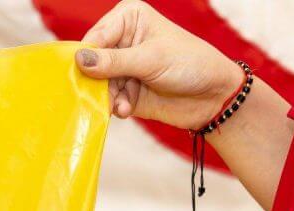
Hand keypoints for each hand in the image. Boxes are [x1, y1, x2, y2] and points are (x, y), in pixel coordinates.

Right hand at [75, 0, 241, 129]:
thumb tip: (79, 59)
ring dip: (107, 97)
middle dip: (95, 81)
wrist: (213, 97)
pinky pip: (108, 99)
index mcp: (128, 18)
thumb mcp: (151, 59)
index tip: (81, 76)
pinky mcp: (126, 91)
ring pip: (98, 84)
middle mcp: (122, 40)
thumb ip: (113, 61)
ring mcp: (123, 67)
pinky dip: (115, 106)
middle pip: (91, 62)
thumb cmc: (190, 64)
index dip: (85, 57)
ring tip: (122, 105)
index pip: (95, 36)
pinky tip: (127, 109)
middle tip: (100, 95)